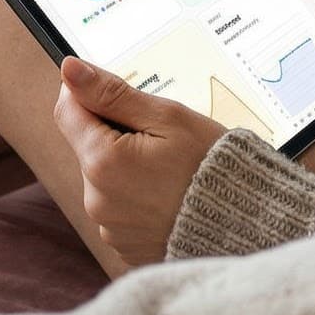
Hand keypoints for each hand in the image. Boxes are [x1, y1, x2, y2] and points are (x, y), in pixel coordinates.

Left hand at [53, 57, 228, 268]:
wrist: (246, 224)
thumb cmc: (212, 166)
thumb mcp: (167, 117)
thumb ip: (112, 94)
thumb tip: (70, 70)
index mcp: (103, 163)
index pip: (68, 111)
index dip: (89, 93)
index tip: (117, 92)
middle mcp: (97, 199)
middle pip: (89, 145)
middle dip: (116, 133)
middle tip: (162, 137)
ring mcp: (109, 227)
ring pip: (104, 177)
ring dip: (126, 165)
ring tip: (171, 169)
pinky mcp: (123, 244)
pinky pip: (119, 207)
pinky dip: (137, 195)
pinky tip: (169, 194)